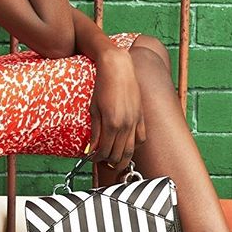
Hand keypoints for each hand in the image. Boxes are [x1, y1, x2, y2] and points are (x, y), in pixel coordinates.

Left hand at [87, 49, 146, 174]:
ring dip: (122, 158)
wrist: (118, 69)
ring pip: (132, 150)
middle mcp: (126, 125)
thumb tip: (90, 150)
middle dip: (109, 162)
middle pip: (119, 154)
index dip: (96, 158)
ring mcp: (135, 121)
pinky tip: (127, 147)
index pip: (105, 151)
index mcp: (112, 124)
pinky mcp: (141, 117)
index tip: (91, 158)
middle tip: (101, 162)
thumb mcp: (93, 109)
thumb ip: (94, 132)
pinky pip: (141, 138)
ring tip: (114, 161)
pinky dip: (135, 147)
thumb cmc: (103, 86)